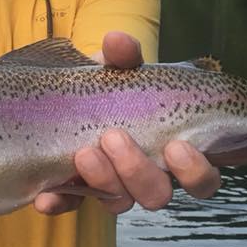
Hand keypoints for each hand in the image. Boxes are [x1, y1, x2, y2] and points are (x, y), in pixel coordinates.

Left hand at [33, 31, 220, 215]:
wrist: (69, 97)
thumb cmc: (112, 86)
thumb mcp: (119, 68)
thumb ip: (124, 57)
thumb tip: (117, 41)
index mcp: (173, 152)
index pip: (201, 179)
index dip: (195, 171)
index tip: (176, 146)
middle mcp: (148, 177)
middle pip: (158, 196)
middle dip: (138, 170)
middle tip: (115, 137)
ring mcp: (114, 188)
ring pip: (120, 203)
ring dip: (103, 180)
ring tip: (84, 153)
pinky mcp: (78, 192)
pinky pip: (71, 205)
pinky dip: (59, 202)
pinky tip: (45, 195)